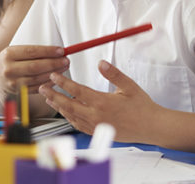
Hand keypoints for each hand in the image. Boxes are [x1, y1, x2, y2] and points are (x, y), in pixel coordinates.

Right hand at [0, 45, 69, 102]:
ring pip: (37, 78)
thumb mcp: (16, 51)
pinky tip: (56, 78)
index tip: (61, 50)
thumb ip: (35, 51)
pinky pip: (37, 88)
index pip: (32, 51)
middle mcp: (9, 69)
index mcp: (8, 54)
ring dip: (54, 73)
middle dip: (54, 63)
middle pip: (35, 66)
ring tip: (64, 68)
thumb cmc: (10, 61)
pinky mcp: (18, 93)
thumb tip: (58, 51)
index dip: (48, 51)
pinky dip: (48, 83)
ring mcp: (13, 83)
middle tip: (66, 60)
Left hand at [39, 60, 160, 142]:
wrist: (150, 127)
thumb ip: (113, 74)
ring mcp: (96, 126)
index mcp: (102, 103)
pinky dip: (69, 118)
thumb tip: (101, 63)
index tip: (54, 76)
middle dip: (53, 95)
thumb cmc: (142, 107)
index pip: (77, 91)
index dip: (63, 82)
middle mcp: (96, 116)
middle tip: (43, 87)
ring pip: (71, 116)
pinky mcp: (98, 132)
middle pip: (68, 105)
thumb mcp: (129, 86)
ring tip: (50, 98)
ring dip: (59, 107)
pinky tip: (66, 112)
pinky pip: (78, 125)